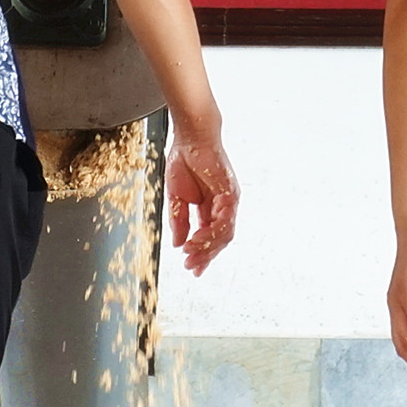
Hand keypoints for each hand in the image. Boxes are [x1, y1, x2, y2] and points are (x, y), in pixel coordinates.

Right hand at [164, 131, 237, 274]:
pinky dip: (211, 232)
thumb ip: (180, 221)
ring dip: (206, 246)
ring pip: (224, 233)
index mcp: (211, 208)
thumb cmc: (184, 161)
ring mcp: (229, 200)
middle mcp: (223, 206)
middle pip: (220, 239)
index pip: (210, 237)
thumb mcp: (176, 198)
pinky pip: (224, 220)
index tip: (191, 267)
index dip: (201, 253)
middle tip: (191, 267)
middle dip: (205, 255)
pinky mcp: (230, 193)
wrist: (189, 138)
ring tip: (190, 254)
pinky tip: (197, 239)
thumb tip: (178, 243)